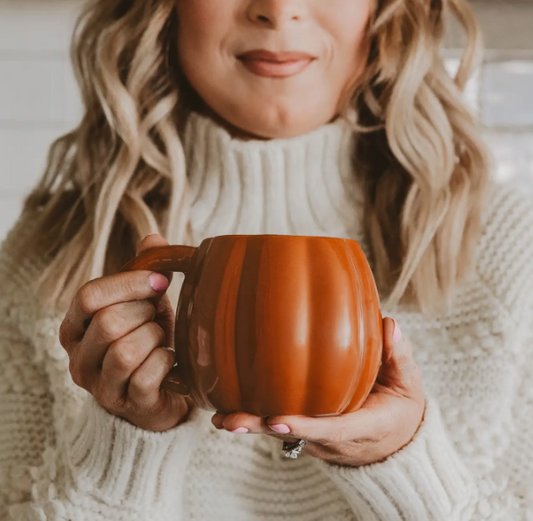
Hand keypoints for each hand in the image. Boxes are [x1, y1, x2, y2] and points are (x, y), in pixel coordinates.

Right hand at [59, 233, 193, 432]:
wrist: (161, 391)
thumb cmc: (149, 341)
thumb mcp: (146, 304)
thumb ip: (145, 273)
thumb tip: (154, 239)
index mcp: (76, 328)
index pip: (88, 296)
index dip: (128, 284)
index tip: (160, 282)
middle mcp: (79, 358)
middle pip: (108, 323)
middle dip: (145, 314)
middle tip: (158, 318)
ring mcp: (100, 387)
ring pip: (124, 352)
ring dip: (154, 339)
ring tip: (161, 340)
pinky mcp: (126, 405)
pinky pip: (146, 377)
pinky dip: (165, 362)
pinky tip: (170, 361)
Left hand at [211, 317, 425, 466]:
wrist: (394, 441)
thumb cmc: (399, 408)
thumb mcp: (409, 385)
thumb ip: (399, 357)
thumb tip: (389, 326)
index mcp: (361, 427)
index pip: (330, 429)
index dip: (303, 426)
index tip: (276, 420)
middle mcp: (332, 437)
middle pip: (293, 435)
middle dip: (261, 428)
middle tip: (230, 421)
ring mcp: (317, 438)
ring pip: (280, 432)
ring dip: (251, 424)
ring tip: (219, 416)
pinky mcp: (307, 431)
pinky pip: (279, 424)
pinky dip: (256, 416)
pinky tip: (229, 404)